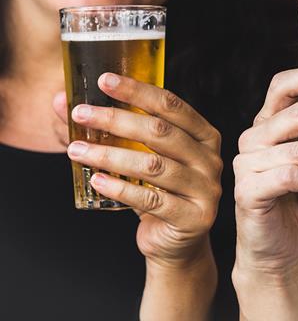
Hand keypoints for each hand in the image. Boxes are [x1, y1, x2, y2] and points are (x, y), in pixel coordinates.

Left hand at [54, 73, 221, 266]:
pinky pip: (151, 199)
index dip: (137, 91)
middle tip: (80, 114)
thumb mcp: (144, 157)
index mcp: (204, 136)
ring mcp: (205, 189)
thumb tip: (61, 103)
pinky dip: (120, 188)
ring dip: (110, 155)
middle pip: (161, 132)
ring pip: (153, 165)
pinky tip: (95, 180)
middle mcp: (210, 160)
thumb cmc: (159, 192)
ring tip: (77, 150)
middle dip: (116, 119)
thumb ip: (113, 131)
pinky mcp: (193, 217)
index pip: (172, 105)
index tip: (104, 81)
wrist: (177, 241)